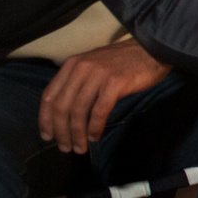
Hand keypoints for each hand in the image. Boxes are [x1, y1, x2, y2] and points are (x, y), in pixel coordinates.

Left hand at [38, 39, 172, 152]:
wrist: (151, 50)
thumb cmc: (124, 62)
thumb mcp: (93, 67)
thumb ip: (78, 83)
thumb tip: (66, 114)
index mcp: (71, 65)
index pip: (48, 96)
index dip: (45, 119)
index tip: (47, 136)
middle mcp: (80, 69)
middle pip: (61, 106)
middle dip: (61, 131)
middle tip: (66, 148)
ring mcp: (97, 75)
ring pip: (78, 111)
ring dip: (77, 133)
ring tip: (80, 147)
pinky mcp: (115, 83)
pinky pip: (99, 110)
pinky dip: (95, 127)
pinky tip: (95, 136)